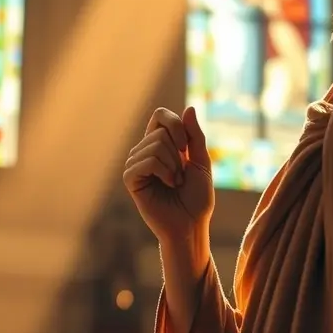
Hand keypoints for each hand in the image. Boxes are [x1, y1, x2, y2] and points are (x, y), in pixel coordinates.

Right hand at [124, 107, 214, 245]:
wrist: (191, 224)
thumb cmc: (197, 197)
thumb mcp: (201, 161)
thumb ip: (195, 135)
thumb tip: (189, 107)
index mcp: (160, 143)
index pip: (160, 114)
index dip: (176, 125)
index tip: (187, 148)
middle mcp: (145, 150)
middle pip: (161, 131)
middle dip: (179, 153)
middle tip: (181, 175)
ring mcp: (135, 164)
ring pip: (155, 145)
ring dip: (174, 166)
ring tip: (174, 182)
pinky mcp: (130, 178)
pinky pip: (147, 161)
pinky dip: (164, 172)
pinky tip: (167, 185)